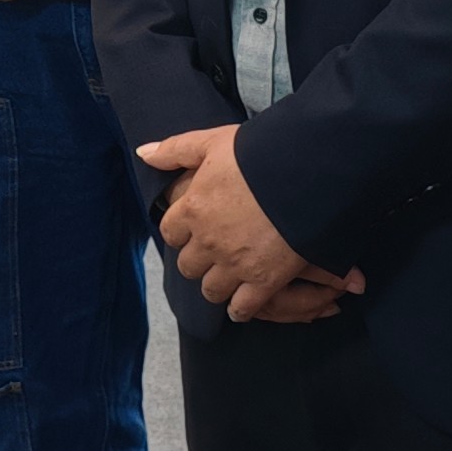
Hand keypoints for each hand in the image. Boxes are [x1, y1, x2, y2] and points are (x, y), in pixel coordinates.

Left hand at [137, 125, 359, 321]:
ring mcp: (235, 265)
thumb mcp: (212, 142)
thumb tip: (144, 154)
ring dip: (217, 284)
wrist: (307, 174)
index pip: (170, 233)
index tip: (195, 228)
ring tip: (229, 275)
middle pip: (188, 266)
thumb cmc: (258, 154)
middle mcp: (208, 242)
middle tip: (214, 251)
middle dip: (198, 259)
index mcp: (192, 209)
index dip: (182, 231)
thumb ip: (175, 150)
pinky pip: (241, 308)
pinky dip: (240, 308)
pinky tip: (244, 301)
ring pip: (210, 290)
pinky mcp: (263, 281)